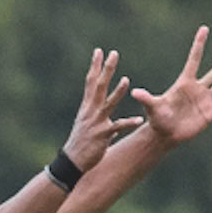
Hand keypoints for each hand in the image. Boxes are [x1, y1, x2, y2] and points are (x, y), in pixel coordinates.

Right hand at [61, 47, 143, 172]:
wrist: (72, 161)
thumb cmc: (80, 143)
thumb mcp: (85, 124)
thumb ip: (95, 114)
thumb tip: (102, 110)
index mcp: (87, 107)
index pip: (90, 81)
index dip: (94, 66)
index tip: (99, 51)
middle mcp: (91, 111)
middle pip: (99, 86)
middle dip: (106, 69)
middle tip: (114, 54)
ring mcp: (97, 122)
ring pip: (108, 103)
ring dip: (117, 92)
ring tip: (126, 80)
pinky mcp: (103, 135)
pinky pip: (118, 127)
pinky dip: (128, 123)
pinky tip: (139, 120)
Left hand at [130, 26, 211, 144]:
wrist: (165, 134)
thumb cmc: (157, 119)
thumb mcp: (152, 108)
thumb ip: (146, 99)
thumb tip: (135, 92)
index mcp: (186, 83)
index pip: (194, 60)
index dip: (199, 45)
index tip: (204, 28)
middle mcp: (198, 88)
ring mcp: (206, 100)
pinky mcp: (209, 114)